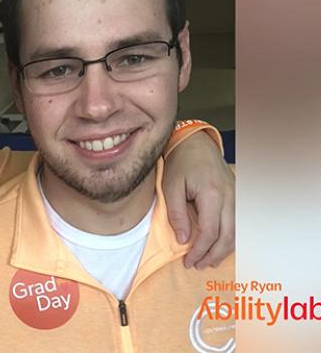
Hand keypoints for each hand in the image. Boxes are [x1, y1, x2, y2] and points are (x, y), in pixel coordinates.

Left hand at [163, 131, 234, 268]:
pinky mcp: (237, 196)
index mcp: (212, 194)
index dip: (199, 251)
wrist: (196, 144)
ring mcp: (237, 196)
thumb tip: (183, 240)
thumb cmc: (180, 164)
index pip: (210, 232)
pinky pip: (238, 223)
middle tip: (197, 266)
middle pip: (228, 236)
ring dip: (223, 250)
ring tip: (207, 261)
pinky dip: (229, 238)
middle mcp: (230, 197)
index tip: (188, 261)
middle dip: (213, 255)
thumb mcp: (171, 187)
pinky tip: (218, 246)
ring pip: (237, 232)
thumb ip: (177, 214)